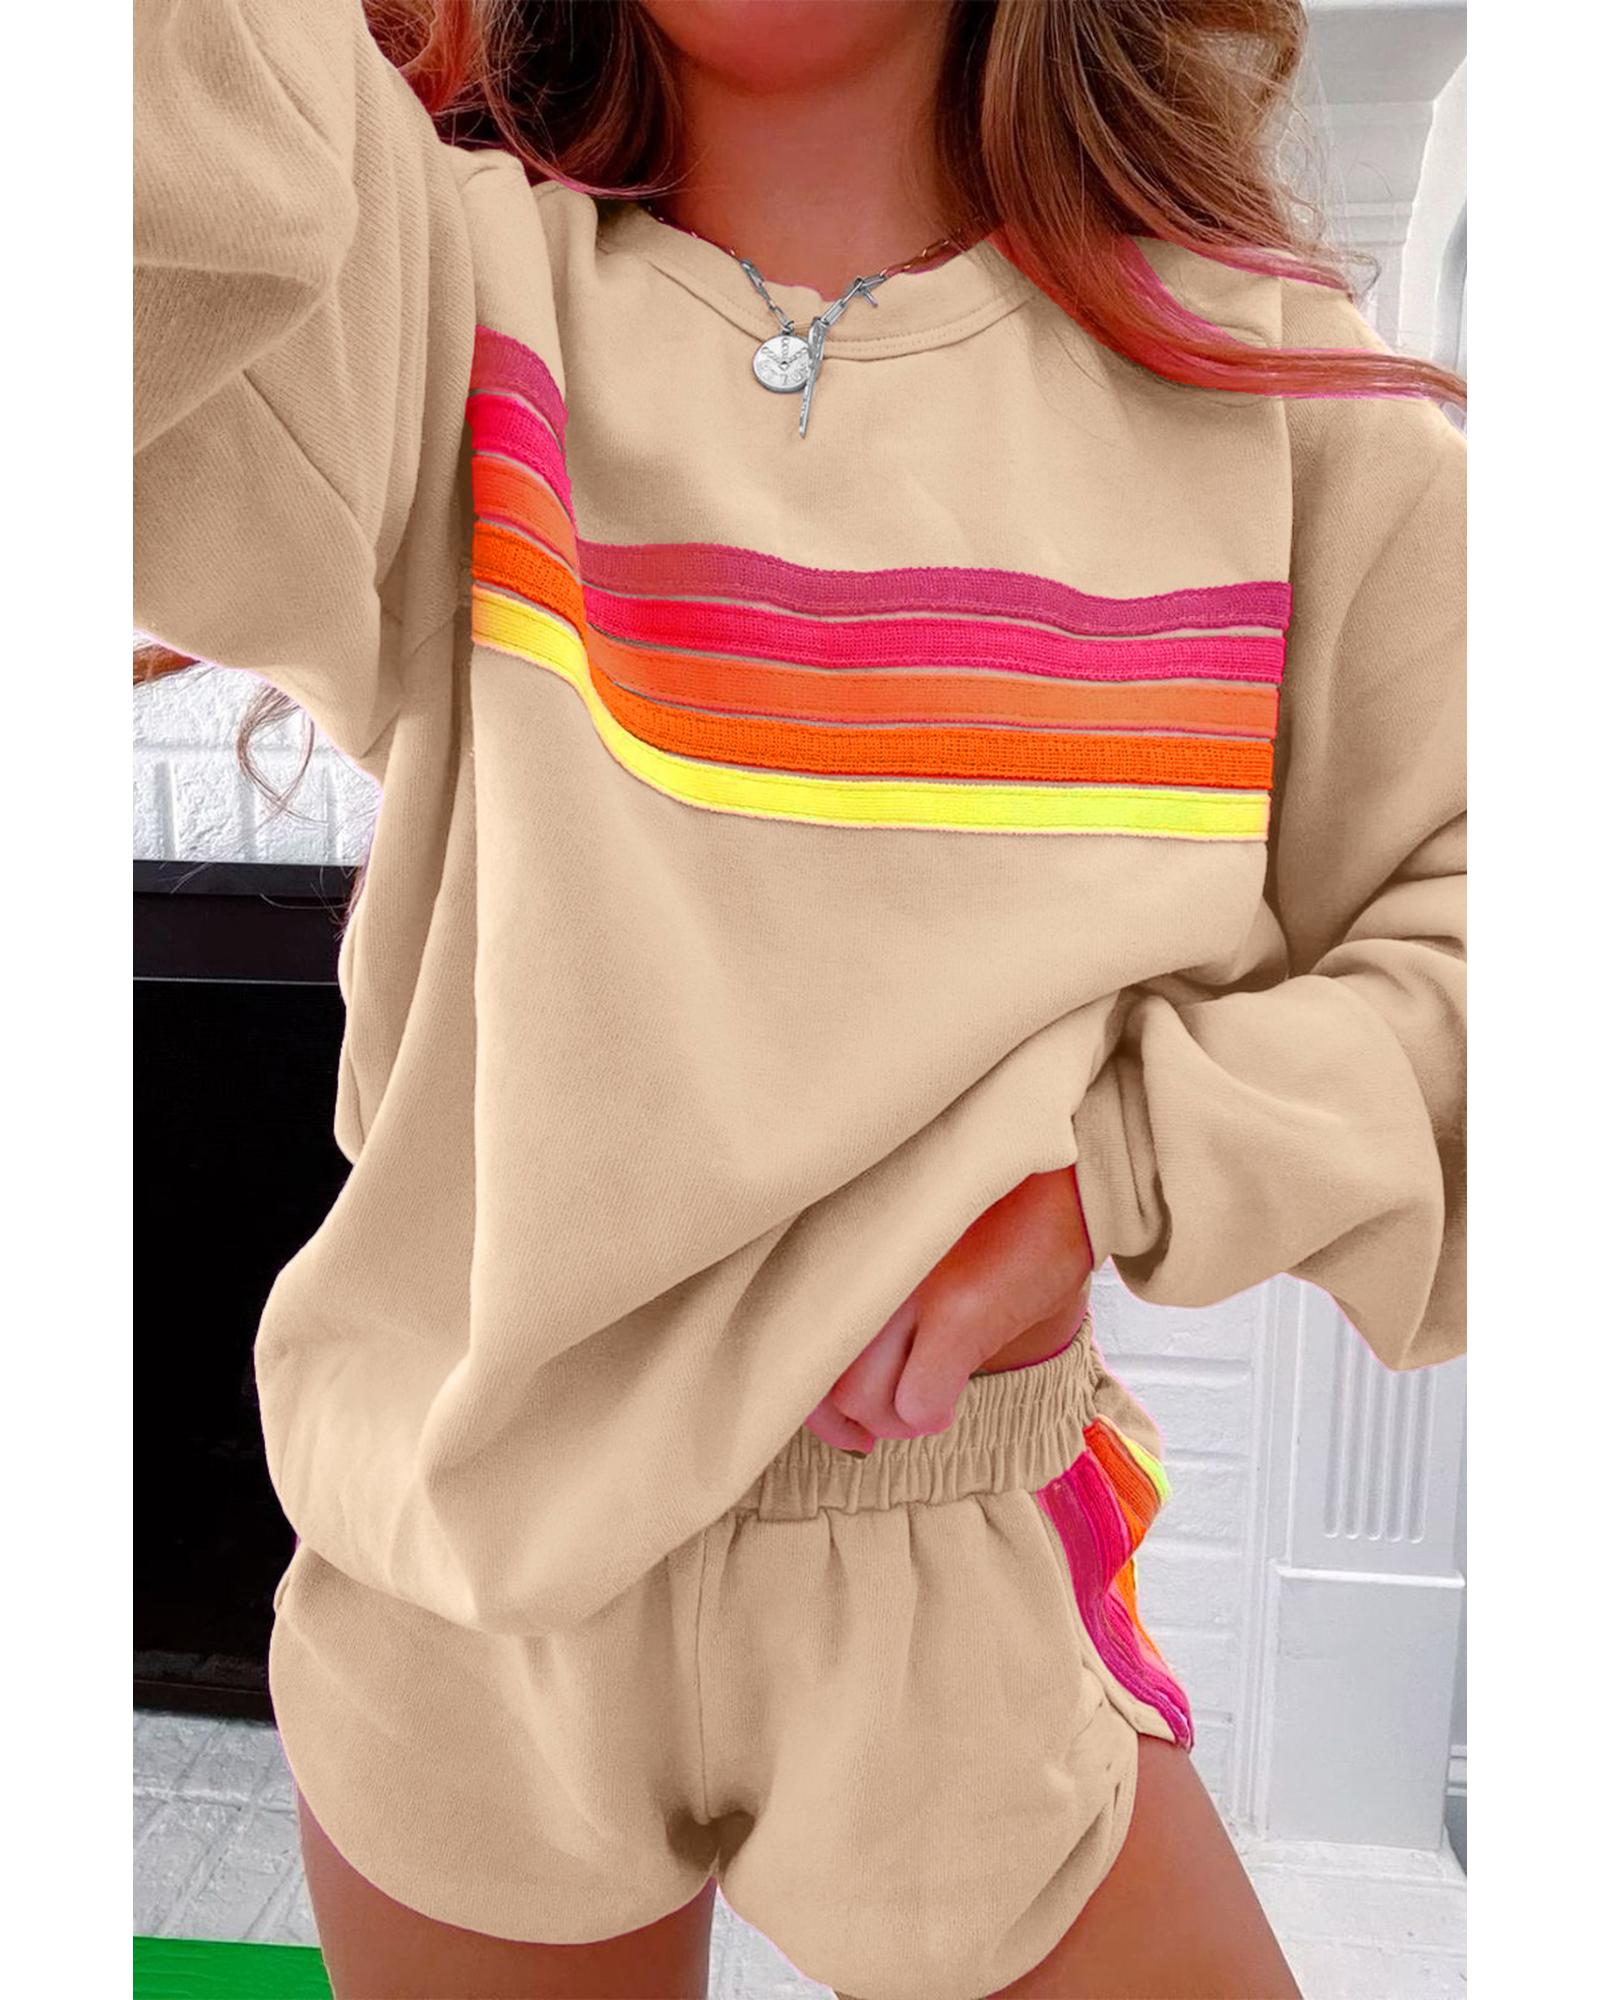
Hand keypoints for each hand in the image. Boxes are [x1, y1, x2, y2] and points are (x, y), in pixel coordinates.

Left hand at [804, 1167, 1095, 1452]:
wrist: (1069, 1177)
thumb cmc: (993, 1204)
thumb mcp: (912, 1233)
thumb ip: (872, 1278)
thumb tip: (846, 1359)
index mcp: (844, 1241)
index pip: (790, 1333)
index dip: (808, 1391)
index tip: (837, 1414)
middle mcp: (862, 1261)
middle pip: (817, 1375)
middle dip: (850, 1418)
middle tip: (876, 1425)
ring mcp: (906, 1286)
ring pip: (860, 1397)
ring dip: (895, 1418)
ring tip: (924, 1403)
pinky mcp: (958, 1310)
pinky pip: (919, 1400)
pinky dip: (930, 1411)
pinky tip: (948, 1398)